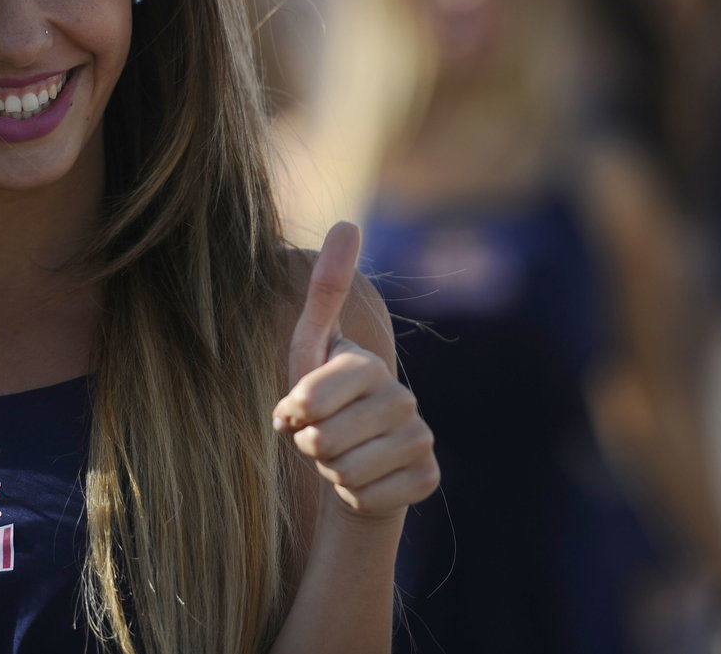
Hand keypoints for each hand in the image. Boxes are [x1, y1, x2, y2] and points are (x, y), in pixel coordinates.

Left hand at [273, 222, 438, 516]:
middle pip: (324, 442)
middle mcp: (402, 397)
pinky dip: (354, 498)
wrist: (353, 465)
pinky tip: (365, 481)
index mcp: (366, 365)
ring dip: (330, 474)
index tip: (298, 411)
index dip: (292, 415)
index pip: (310, 400)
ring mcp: (419, 438)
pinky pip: (367, 500)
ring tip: (341, 458)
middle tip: (321, 440)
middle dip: (309, 448)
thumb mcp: (308, 350)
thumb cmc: (322, 404)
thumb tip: (347, 221)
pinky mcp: (428, 478)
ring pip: (345, 473)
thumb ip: (324, 292)